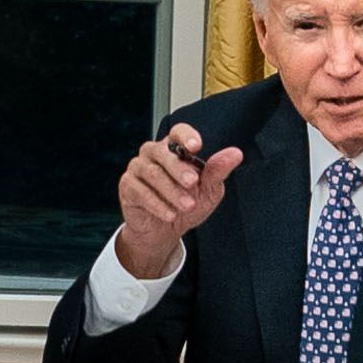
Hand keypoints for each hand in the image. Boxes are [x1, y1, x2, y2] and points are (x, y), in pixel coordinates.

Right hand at [113, 124, 242, 279]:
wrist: (165, 231)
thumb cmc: (186, 204)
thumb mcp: (208, 190)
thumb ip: (218, 171)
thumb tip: (235, 154)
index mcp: (174, 148)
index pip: (177, 132)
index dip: (186, 136)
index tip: (196, 147)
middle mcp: (153, 153)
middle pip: (162, 152)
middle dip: (179, 168)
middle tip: (193, 183)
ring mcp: (138, 168)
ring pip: (152, 173)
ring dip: (171, 191)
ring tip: (186, 206)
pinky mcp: (127, 186)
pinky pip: (140, 191)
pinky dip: (156, 204)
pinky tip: (169, 214)